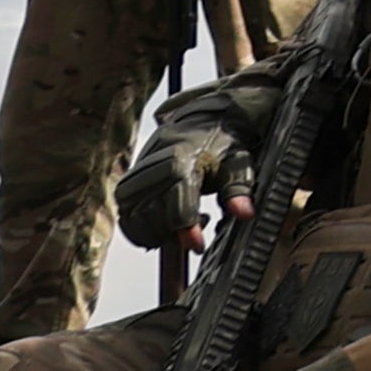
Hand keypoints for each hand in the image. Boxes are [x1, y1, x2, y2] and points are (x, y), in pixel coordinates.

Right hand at [116, 126, 234, 252]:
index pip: (177, 207)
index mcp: (180, 162)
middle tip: (198, 224)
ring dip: (157, 232)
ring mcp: (135, 177)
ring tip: (181, 221)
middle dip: (174, 231)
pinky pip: (125, 219)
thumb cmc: (220, 145)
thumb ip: (238, 189)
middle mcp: (152, 169)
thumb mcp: (237, 163)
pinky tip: (163, 223)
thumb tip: (245, 213)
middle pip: (153, 219)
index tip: (197, 245)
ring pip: (135, 221)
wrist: (200, 125)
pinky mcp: (126, 185)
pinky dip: (141, 229)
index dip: (187, 231)